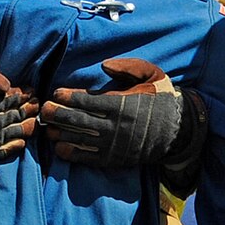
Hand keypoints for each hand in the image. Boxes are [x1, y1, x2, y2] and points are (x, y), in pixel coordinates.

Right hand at [0, 61, 36, 162]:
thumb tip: (9, 87)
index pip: (3, 103)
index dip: (19, 98)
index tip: (31, 92)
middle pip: (5, 120)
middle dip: (24, 112)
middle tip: (38, 106)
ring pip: (1, 138)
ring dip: (21, 131)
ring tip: (35, 124)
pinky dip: (7, 150)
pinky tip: (20, 144)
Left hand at [40, 58, 206, 177]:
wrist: (179, 130)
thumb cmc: (161, 97)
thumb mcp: (151, 74)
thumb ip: (128, 67)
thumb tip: (103, 65)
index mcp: (123, 103)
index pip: (88, 101)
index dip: (68, 97)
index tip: (56, 93)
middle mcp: (116, 126)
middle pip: (79, 121)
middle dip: (58, 114)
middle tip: (44, 109)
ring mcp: (115, 145)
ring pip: (81, 139)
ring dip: (60, 133)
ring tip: (47, 128)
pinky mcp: (115, 159)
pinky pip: (89, 158)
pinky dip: (72, 154)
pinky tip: (59, 148)